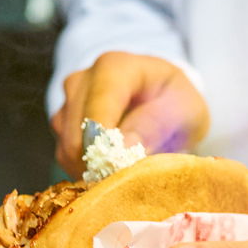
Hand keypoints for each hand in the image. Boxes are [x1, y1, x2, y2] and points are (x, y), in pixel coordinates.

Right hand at [51, 52, 209, 176]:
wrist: (164, 102)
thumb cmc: (177, 104)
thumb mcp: (185, 111)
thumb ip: (156, 125)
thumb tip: (123, 148)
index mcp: (114, 67)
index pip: (97, 107)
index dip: (105, 143)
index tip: (120, 169)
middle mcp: (82, 80)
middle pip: (77, 132)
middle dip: (101, 161)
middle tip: (129, 179)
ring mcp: (68, 102)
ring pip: (67, 147)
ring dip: (94, 168)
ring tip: (125, 171)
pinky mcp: (61, 125)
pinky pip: (64, 156)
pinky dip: (86, 170)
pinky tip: (112, 168)